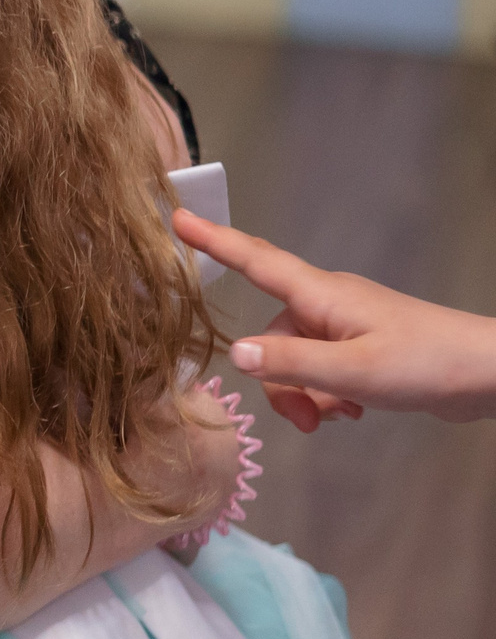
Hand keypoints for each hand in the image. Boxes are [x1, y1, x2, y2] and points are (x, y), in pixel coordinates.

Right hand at [176, 209, 495, 429]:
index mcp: (320, 295)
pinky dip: (327, 390)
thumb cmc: (426, 362)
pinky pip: (321, 366)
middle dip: (278, 378)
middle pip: (273, 334)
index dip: (212, 241)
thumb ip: (292, 364)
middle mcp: (327, 303)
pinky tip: (352, 408)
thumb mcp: (354, 371)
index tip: (175, 219)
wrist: (490, 373)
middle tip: (307, 419)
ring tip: (339, 415)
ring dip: (307, 391)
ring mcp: (345, 324)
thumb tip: (235, 354)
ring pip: (296, 357)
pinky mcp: (362, 345)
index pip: (255, 260)